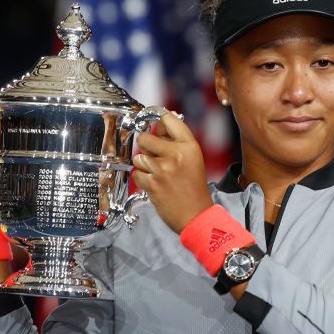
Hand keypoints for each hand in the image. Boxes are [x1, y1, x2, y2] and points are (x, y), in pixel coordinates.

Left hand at [131, 113, 212, 233]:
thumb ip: (177, 140)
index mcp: (189, 146)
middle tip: (155, 157)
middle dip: (146, 147)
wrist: (196, 215)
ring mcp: (163, 169)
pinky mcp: (152, 183)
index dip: (157, 118)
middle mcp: (176, 154)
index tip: (151, 120)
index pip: (168, 119)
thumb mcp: (193, 158)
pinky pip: (137, 174)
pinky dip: (143, 180)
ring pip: (139, 157)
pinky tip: (155, 185)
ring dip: (144, 166)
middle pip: (145, 138)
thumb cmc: (194, 187)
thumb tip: (160, 122)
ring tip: (158, 174)